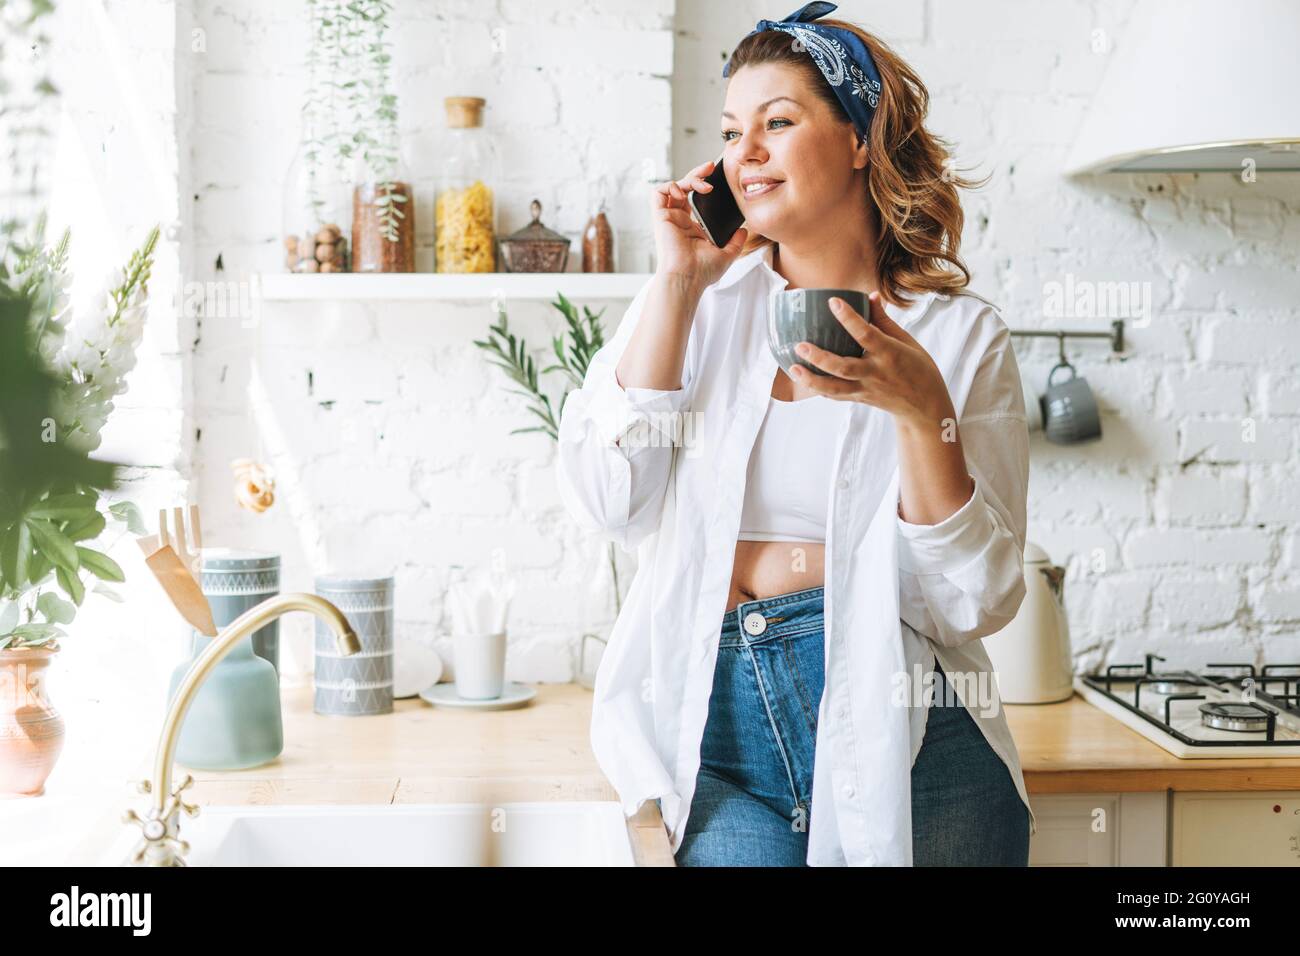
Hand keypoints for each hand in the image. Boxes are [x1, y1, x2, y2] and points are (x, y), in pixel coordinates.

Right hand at [650, 158, 748, 290]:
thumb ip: (735, 242)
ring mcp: (669, 218)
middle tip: (710, 167)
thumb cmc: (702, 272)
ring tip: (704, 185)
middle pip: (685, 188)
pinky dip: (669, 185)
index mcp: (691, 228)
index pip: (695, 199)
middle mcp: (679, 221)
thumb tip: (744, 230)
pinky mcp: (660, 217)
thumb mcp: (726, 255)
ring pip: (673, 187)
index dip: (703, 186)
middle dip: (697, 174)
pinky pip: (658, 193)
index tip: (717, 179)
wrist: (688, 278)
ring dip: (688, 179)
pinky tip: (682, 191)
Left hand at [788, 291, 954, 429]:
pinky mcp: (859, 399)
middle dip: (820, 358)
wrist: (924, 406)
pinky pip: (836, 395)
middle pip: (843, 367)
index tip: (833, 302)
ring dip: (811, 379)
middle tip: (799, 345)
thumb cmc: (918, 368)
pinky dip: (819, 388)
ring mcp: (866, 389)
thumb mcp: (907, 342)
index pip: (867, 335)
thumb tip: (870, 296)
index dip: (850, 318)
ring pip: (834, 388)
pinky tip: (803, 378)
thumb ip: (884, 321)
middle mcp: (876, 373)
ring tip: (793, 368)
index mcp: (890, 353)